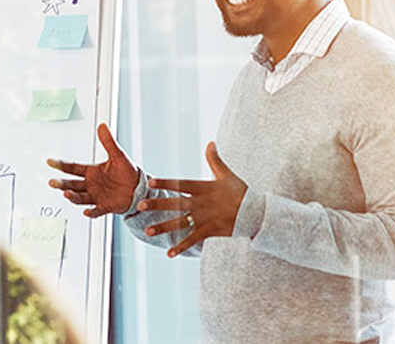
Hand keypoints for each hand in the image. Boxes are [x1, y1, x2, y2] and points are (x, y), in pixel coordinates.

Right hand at [47, 123, 138, 217]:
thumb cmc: (127, 171)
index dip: (61, 165)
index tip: (50, 162)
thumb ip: (109, 142)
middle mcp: (91, 185)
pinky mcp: (105, 206)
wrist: (139, 187)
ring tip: (67, 194)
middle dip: (61, 184)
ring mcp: (96, 196)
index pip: (72, 168)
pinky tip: (86, 212)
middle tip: (52, 182)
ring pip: (80, 198)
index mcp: (92, 171)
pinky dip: (91, 212)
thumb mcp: (118, 155)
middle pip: (72, 185)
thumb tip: (102, 125)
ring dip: (73, 197)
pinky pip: (96, 211)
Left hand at [138, 141, 246, 256]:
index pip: (180, 184)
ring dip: (163, 227)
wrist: (254, 212)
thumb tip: (211, 142)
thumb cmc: (239, 191)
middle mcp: (200, 203)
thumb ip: (215, 159)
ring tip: (148, 231)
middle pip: (175, 203)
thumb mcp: (226, 174)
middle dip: (157, 204)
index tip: (150, 182)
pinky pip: (192, 240)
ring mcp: (204, 218)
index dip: (165, 182)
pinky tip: (169, 253)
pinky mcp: (209, 231)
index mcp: (203, 188)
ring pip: (180, 223)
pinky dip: (181, 247)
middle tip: (140, 206)